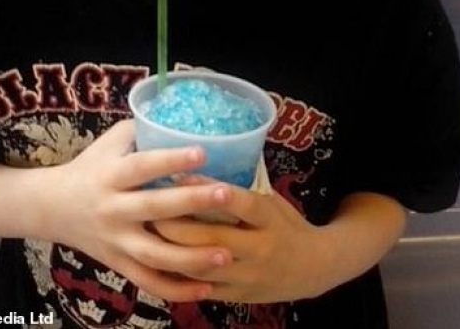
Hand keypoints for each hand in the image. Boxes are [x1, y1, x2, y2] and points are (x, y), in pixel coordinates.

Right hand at [42, 119, 234, 301]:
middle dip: (193, 203)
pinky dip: (177, 290)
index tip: (203, 151)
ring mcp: (116, 242)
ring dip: (192, 257)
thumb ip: (143, 130)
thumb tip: (183, 117)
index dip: (171, 160)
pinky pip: (149, 283)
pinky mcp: (119, 264)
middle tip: (226, 194)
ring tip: (226, 253)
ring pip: (155, 256)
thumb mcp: (111, 142)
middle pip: (155, 209)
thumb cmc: (91, 166)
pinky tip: (207, 288)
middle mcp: (113, 210)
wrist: (52, 207)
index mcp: (111, 176)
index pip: (143, 166)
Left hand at [152, 184, 327, 302]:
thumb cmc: (285, 224)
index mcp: (270, 219)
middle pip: (212, 238)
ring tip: (148, 232)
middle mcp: (259, 249)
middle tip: (148, 207)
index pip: (240, 203)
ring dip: (171, 250)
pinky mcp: (237, 296)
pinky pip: (201, 288)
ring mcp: (247, 276)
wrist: (312, 268)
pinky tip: (157, 260)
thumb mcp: (271, 202)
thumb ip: (241, 191)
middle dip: (176, 224)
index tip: (180, 175)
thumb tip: (197, 164)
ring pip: (201, 266)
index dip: (210, 191)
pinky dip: (178, 275)